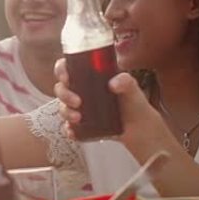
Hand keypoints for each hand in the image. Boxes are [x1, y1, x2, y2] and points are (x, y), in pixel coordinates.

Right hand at [54, 58, 173, 149]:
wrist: (139, 126)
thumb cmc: (133, 101)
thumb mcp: (131, 87)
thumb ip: (125, 80)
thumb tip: (113, 84)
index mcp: (86, 76)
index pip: (66, 68)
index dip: (61, 70)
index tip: (66, 77)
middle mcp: (78, 91)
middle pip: (60, 88)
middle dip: (64, 95)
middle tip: (77, 102)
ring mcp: (78, 109)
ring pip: (62, 107)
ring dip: (66, 112)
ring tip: (78, 118)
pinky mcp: (79, 125)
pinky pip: (67, 127)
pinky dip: (67, 129)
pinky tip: (72, 131)